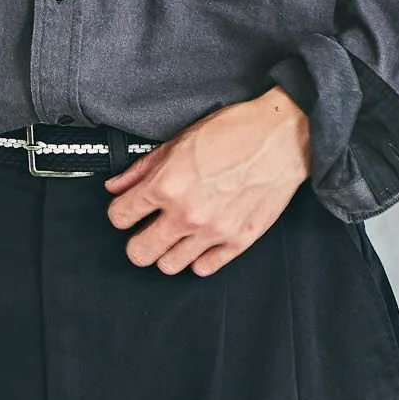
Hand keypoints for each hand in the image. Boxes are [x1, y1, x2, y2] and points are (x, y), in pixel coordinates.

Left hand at [103, 86, 310, 275]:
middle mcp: (186, 214)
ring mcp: (213, 232)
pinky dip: (197, 258)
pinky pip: (204, 268)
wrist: (281, 136)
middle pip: (139, 252)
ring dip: (166, 253)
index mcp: (167, 185)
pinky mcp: (239, 241)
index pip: (120, 217)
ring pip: (169, 266)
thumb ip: (143, 168)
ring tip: (173, 236)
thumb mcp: (179, 140)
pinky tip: (199, 241)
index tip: (126, 211)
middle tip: (144, 230)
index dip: (120, 213)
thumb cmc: (234, 131)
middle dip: (136, 241)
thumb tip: (117, 186)